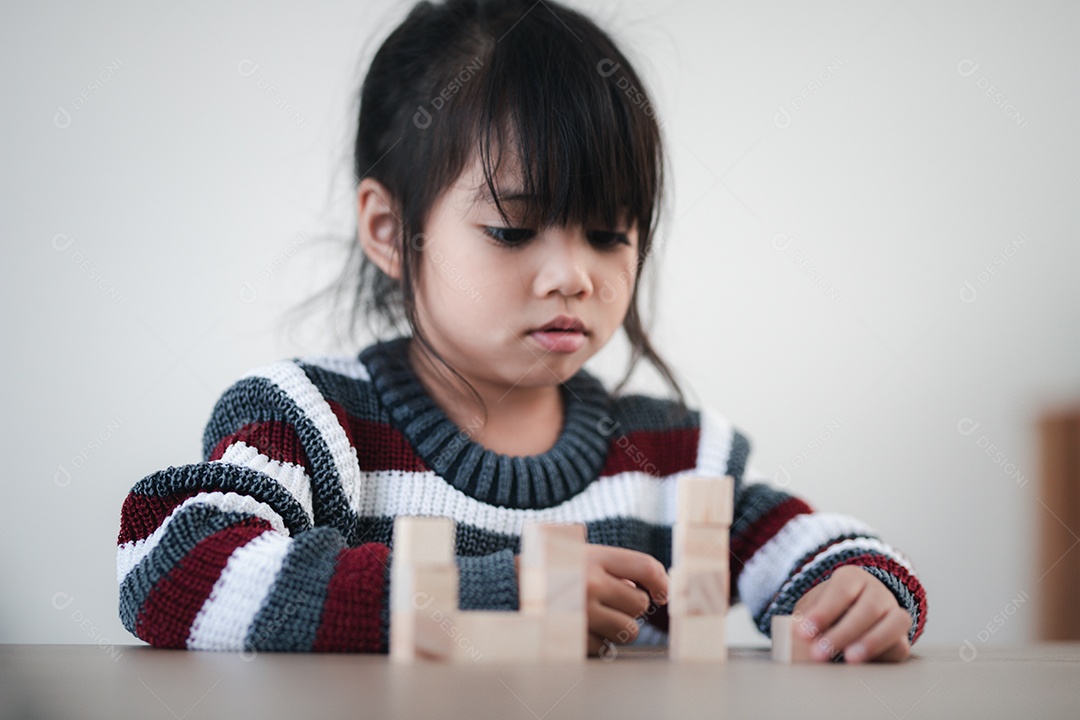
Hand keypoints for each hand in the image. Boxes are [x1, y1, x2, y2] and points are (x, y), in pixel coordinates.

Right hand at [514, 545, 667, 655]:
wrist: (506, 590)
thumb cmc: (551, 571)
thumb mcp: (579, 556)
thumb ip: (613, 568)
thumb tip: (654, 587)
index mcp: (594, 557)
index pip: (645, 566)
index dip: (661, 581)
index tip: (661, 592)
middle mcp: (590, 583)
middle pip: (639, 603)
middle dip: (631, 607)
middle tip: (614, 604)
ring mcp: (583, 613)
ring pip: (628, 630)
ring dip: (620, 628)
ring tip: (600, 619)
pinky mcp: (574, 638)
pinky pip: (605, 647)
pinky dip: (598, 642)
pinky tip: (582, 629)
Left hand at [791, 565, 911, 662]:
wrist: (848, 615)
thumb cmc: (825, 611)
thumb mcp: (810, 610)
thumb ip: (804, 622)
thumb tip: (794, 641)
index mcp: (851, 578)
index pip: (841, 589)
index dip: (823, 611)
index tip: (803, 632)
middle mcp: (877, 591)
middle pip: (868, 608)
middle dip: (842, 633)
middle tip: (819, 653)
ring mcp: (894, 612)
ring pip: (894, 623)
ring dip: (871, 642)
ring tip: (849, 659)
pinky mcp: (901, 638)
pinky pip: (899, 646)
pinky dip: (882, 655)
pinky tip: (862, 664)